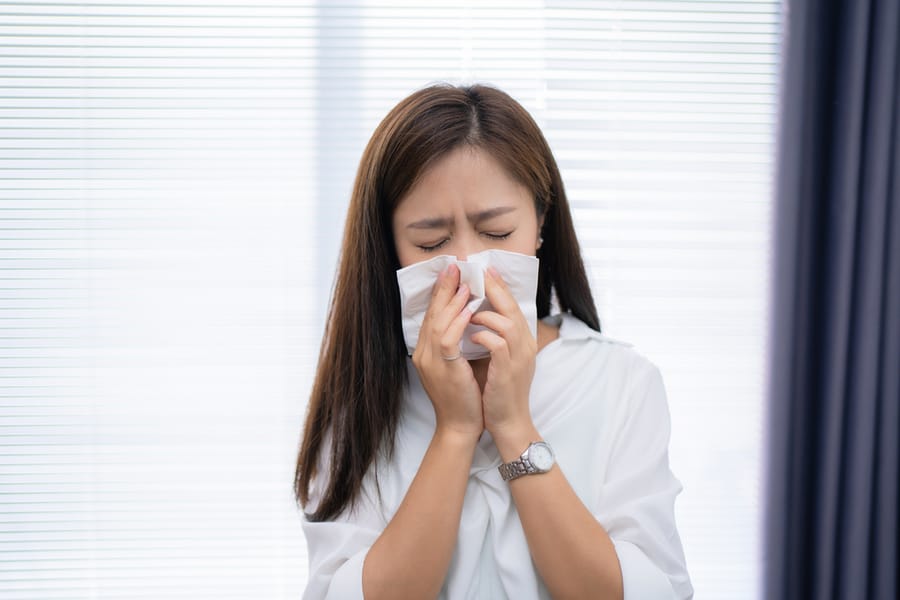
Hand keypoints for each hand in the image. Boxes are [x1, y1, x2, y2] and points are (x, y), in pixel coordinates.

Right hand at [411, 263, 483, 439]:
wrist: (460, 426)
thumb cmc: (464, 397)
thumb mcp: (458, 365)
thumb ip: (457, 343)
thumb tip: (470, 318)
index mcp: (426, 351)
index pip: (432, 315)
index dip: (441, 293)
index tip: (451, 273)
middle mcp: (424, 353)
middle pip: (432, 313)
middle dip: (443, 289)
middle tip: (454, 266)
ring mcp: (430, 361)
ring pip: (438, 322)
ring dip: (452, 301)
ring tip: (464, 283)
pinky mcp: (443, 368)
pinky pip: (447, 339)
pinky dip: (458, 322)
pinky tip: (468, 309)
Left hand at [469, 267, 536, 439]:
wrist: (508, 422)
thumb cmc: (499, 391)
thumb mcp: (502, 360)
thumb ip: (496, 338)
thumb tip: (479, 316)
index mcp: (523, 342)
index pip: (514, 307)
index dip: (501, 287)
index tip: (486, 270)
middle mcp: (525, 346)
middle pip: (513, 308)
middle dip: (495, 289)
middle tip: (479, 273)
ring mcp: (518, 359)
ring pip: (507, 323)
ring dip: (486, 314)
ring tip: (469, 312)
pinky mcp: (507, 372)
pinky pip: (497, 344)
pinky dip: (483, 336)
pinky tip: (471, 336)